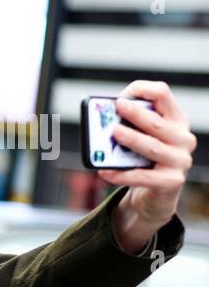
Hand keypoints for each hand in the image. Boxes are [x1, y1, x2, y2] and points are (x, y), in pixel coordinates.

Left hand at [102, 81, 196, 252]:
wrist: (155, 195)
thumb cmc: (144, 160)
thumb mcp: (141, 138)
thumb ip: (128, 125)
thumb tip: (102, 119)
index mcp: (175, 120)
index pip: (162, 94)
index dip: (142, 91)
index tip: (122, 96)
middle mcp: (182, 138)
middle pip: (157, 122)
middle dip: (136, 114)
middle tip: (117, 107)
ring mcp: (180, 160)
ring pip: (151, 147)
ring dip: (131, 139)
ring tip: (113, 133)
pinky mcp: (171, 181)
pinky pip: (142, 176)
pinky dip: (121, 174)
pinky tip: (104, 171)